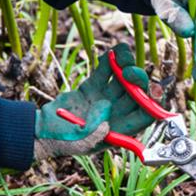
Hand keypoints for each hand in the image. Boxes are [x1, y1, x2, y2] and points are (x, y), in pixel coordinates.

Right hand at [34, 44, 155, 157]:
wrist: (42, 130)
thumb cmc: (63, 141)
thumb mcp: (81, 142)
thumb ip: (96, 129)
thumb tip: (107, 110)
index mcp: (121, 128)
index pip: (146, 115)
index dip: (153, 103)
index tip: (153, 90)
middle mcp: (117, 112)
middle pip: (137, 92)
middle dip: (138, 78)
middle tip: (128, 71)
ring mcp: (105, 97)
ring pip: (124, 78)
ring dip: (126, 64)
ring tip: (120, 55)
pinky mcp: (92, 86)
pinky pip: (105, 71)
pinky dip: (110, 60)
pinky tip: (111, 53)